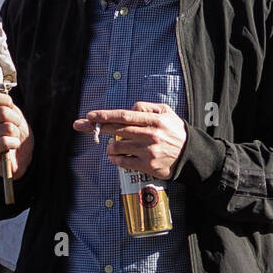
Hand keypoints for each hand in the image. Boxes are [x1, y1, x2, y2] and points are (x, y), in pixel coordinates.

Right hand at [0, 90, 34, 178]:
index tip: (11, 110)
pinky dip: (14, 143)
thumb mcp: (14, 115)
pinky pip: (5, 141)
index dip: (6, 102)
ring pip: (6, 127)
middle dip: (16, 120)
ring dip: (16, 133)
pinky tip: (11, 147)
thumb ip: (7, 104)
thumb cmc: (16, 134)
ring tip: (12, 138)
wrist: (22, 155)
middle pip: (2, 112)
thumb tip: (2, 93)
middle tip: (15, 128)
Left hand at [73, 102, 187, 179]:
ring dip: (110, 146)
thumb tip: (129, 108)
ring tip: (114, 146)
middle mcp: (150, 135)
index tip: (90, 115)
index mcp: (154, 120)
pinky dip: (115, 158)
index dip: (105, 115)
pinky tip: (118, 156)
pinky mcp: (147, 166)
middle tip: (81, 125)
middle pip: (117, 130)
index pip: (124, 116)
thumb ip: (146, 107)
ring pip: (117, 147)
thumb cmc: (175, 132)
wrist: (190, 155)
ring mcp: (148, 151)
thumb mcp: (166, 112)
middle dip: (97, 127)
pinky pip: (122, 162)